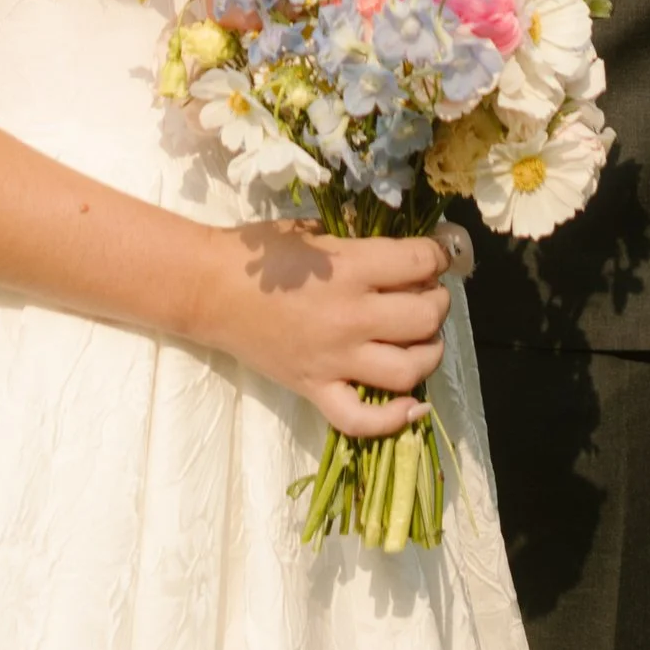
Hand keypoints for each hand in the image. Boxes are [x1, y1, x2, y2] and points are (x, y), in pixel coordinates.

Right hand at [202, 220, 453, 435]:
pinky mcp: (315, 389)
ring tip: (424, 340)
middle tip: (429, 294)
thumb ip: (357, 241)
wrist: (210, 289)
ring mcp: (334, 359)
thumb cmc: (259, 253)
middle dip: (438, 302)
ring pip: (407, 370)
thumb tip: (397, 252)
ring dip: (429, 354)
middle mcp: (350, 316)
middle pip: (424, 317)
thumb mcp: (314, 230)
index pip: (419, 263)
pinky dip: (393, 420)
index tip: (436, 256)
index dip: (438, 256)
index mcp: (350, 268)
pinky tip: (411, 405)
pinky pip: (361, 420)